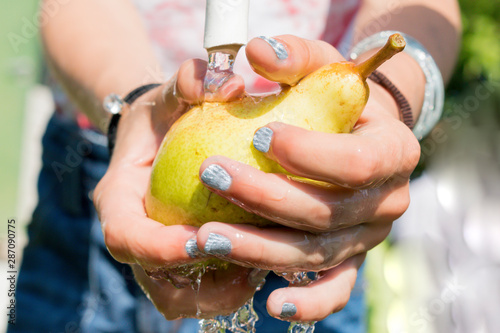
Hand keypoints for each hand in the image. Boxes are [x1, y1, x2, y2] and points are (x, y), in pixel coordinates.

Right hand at [93, 59, 268, 318]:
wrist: (158, 135)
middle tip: (245, 269)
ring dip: (217, 293)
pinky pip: (200, 289)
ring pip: (179, 295)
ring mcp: (156, 252)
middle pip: (153, 278)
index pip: (125, 236)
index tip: (200, 240)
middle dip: (198, 283)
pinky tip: (262, 266)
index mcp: (120, 199)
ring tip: (258, 273)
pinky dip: (228, 288)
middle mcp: (135, 233)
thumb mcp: (172, 92)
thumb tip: (230, 84)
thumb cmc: (164, 114)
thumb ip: (191, 82)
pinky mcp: (179, 259)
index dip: (158, 249)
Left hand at [195, 35, 420, 321]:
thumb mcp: (320, 66)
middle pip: (326, 213)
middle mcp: (388, 201)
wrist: (355, 132)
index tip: (260, 137)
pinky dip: (305, 303)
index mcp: (393, 152)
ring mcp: (367, 236)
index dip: (308, 155)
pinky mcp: (348, 258)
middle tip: (211, 177)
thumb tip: (256, 53)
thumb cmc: (334, 98)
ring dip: (260, 249)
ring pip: (315, 253)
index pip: (355, 162)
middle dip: (265, 199)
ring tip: (206, 237)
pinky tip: (270, 305)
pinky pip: (332, 289)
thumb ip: (293, 56)